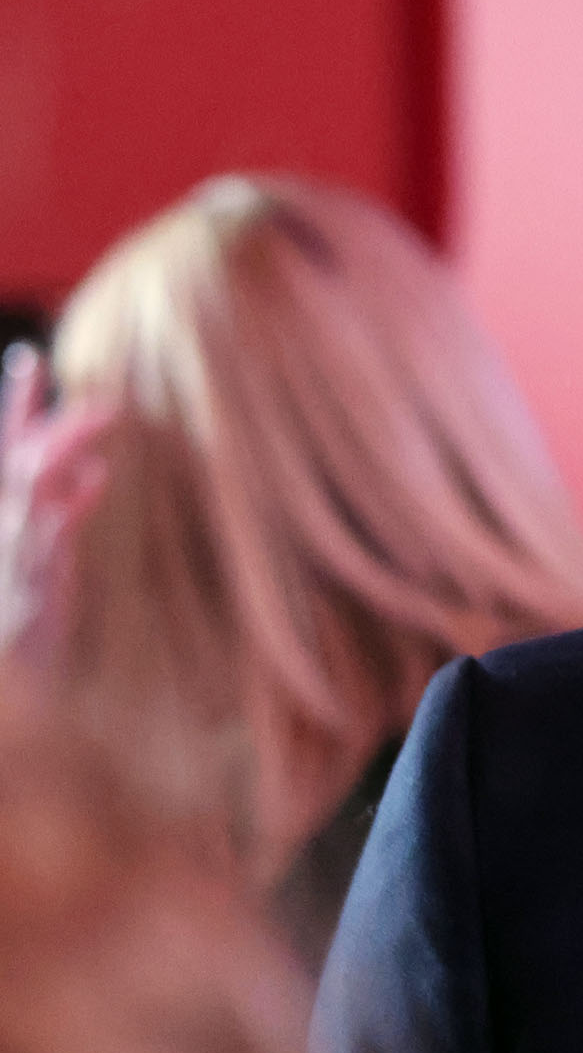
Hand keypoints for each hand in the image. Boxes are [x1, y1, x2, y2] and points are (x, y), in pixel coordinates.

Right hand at [0, 341, 115, 648]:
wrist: (20, 694)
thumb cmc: (32, 627)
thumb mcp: (49, 559)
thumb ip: (64, 511)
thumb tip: (94, 471)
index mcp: (8, 517)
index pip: (10, 450)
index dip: (18, 405)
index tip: (28, 359)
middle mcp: (5, 528)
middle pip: (15, 457)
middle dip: (30, 412)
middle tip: (51, 370)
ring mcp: (15, 552)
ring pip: (30, 482)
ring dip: (64, 444)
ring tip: (102, 412)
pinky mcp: (32, 582)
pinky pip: (48, 530)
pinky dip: (70, 499)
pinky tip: (96, 477)